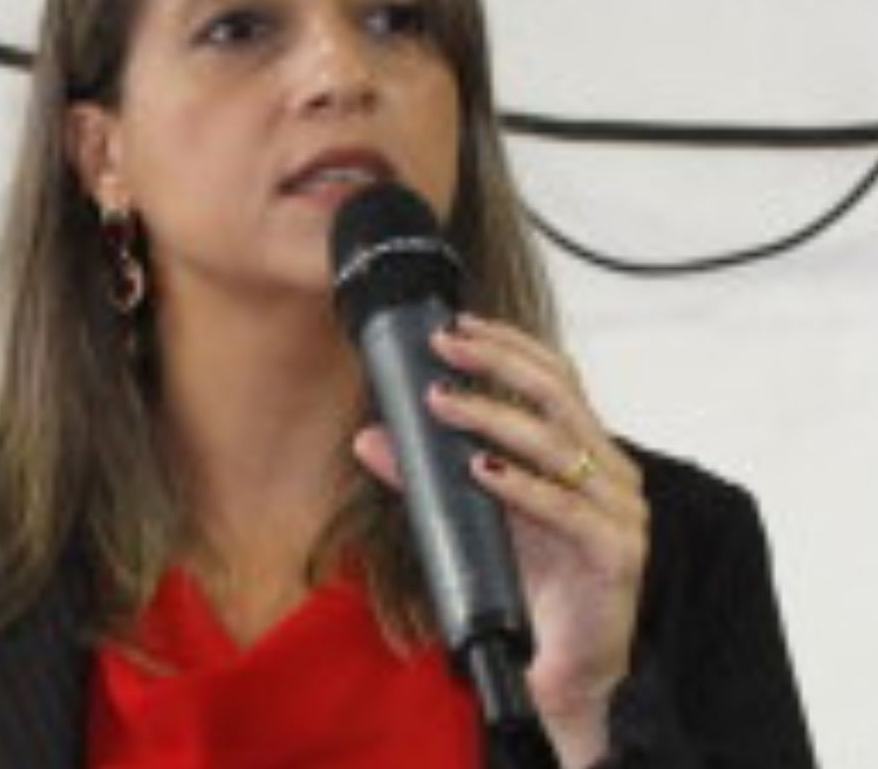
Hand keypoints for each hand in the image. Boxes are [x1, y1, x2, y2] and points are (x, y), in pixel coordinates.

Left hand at [353, 312, 647, 766]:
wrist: (569, 664)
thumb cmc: (534, 579)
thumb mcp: (476, 514)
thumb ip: (428, 476)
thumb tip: (369, 438)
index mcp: (587, 450)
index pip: (555, 376)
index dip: (509, 343)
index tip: (456, 324)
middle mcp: (610, 470)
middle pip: (558, 392)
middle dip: (497, 360)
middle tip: (445, 344)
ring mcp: (620, 510)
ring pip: (557, 442)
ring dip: (494, 415)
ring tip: (444, 401)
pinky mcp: (616, 553)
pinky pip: (564, 508)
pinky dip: (520, 484)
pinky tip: (481, 468)